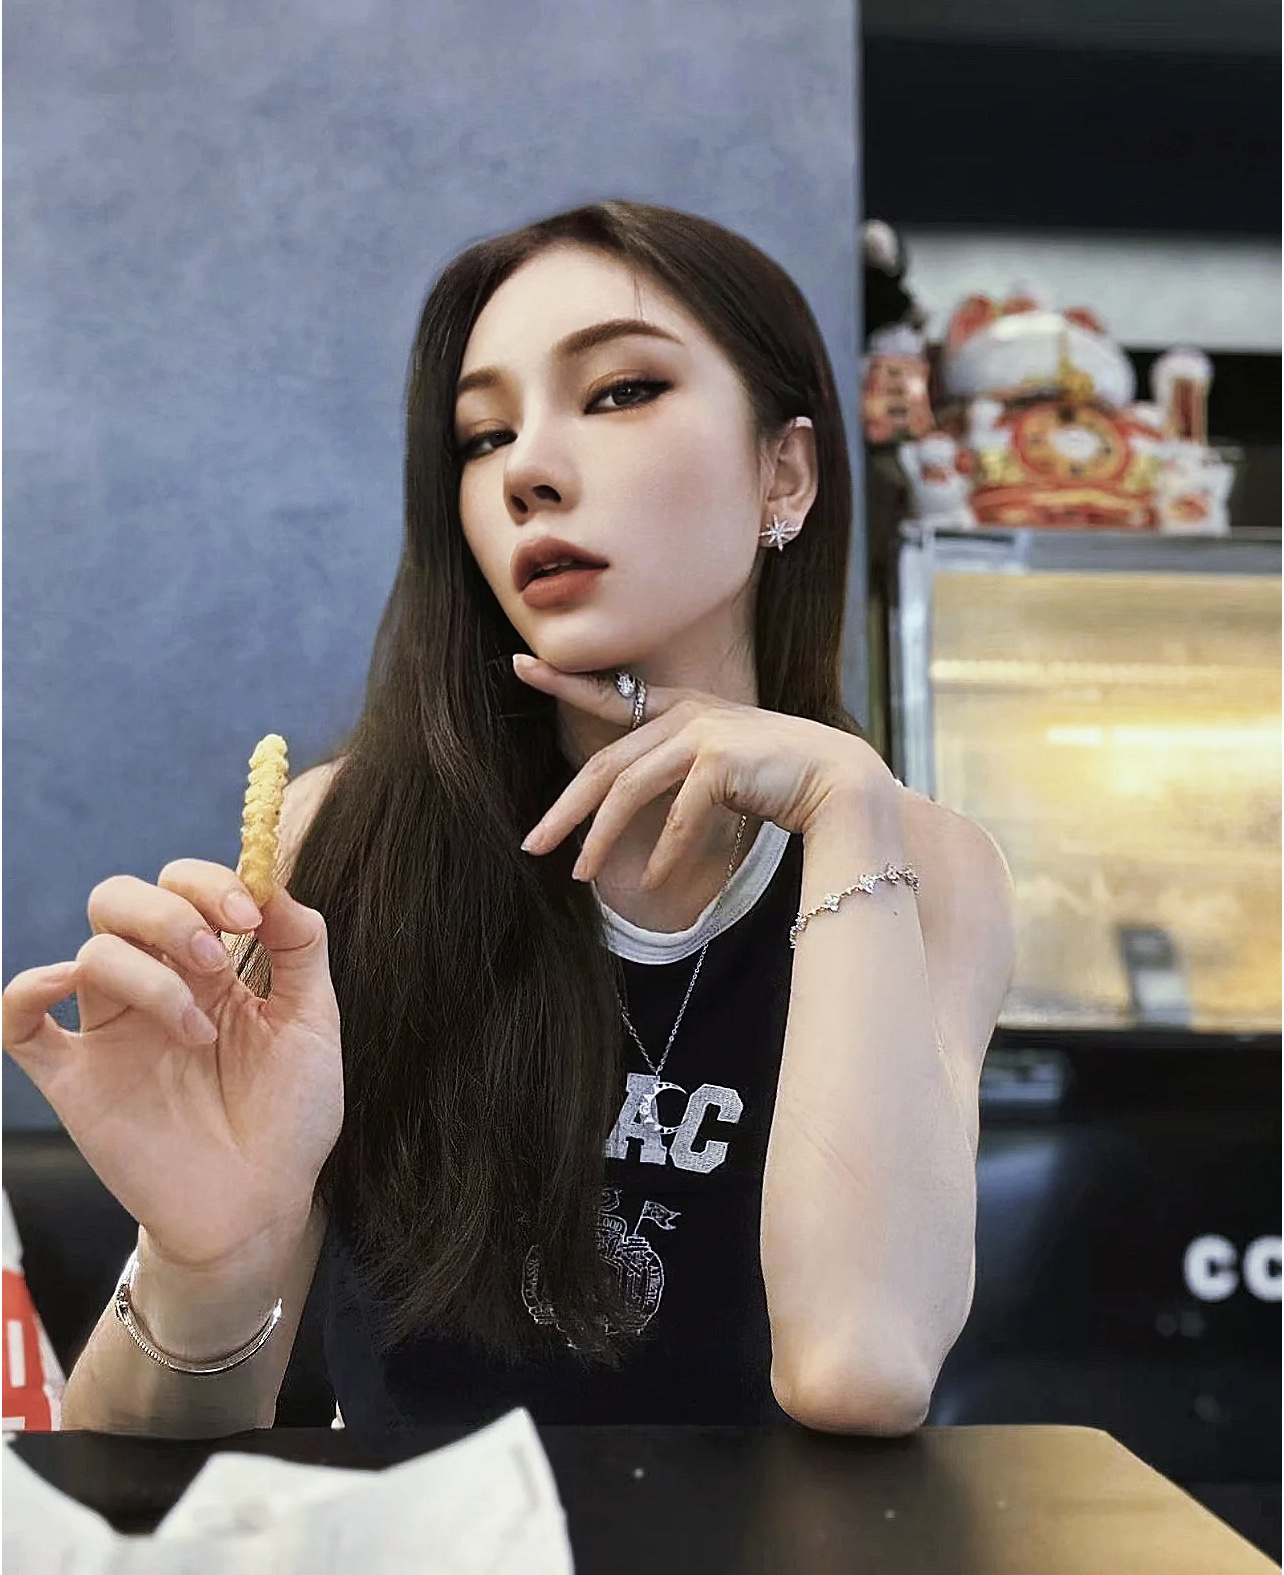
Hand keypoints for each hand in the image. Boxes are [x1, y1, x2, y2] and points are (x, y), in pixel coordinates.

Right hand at [1, 862, 343, 1272]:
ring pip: (91, 954)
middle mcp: (155, 988)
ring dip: (148, 977)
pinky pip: (20, 1023)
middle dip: (167, 911)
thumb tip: (272, 881)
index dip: (210, 884)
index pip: (184, 887)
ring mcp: (111, 1032)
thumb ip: (301, 946)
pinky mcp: (76, 1081)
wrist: (261, 1207)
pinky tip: (62, 986)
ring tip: (196, 1032)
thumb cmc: (290, 1117)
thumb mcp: (313, 1022)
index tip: (249, 916)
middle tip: (215, 956)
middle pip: (120, 901)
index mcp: (210, 968)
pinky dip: (26, 991)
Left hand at [512, 655, 892, 886]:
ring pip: (630, 789)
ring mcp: (704, 733)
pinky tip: (652, 883)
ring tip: (581, 875)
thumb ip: (675, 773)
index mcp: (684, 709)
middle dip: (566, 808)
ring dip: (601, 838)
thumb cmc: (781, 779)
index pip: (613, 697)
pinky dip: (662, 854)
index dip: (566, 682)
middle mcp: (689, 714)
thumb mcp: (719, 767)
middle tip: (533, 844)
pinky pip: (675, 816)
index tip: (521, 666)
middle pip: (607, 764)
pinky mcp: (720, 760)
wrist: (841, 782)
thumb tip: (623, 806)